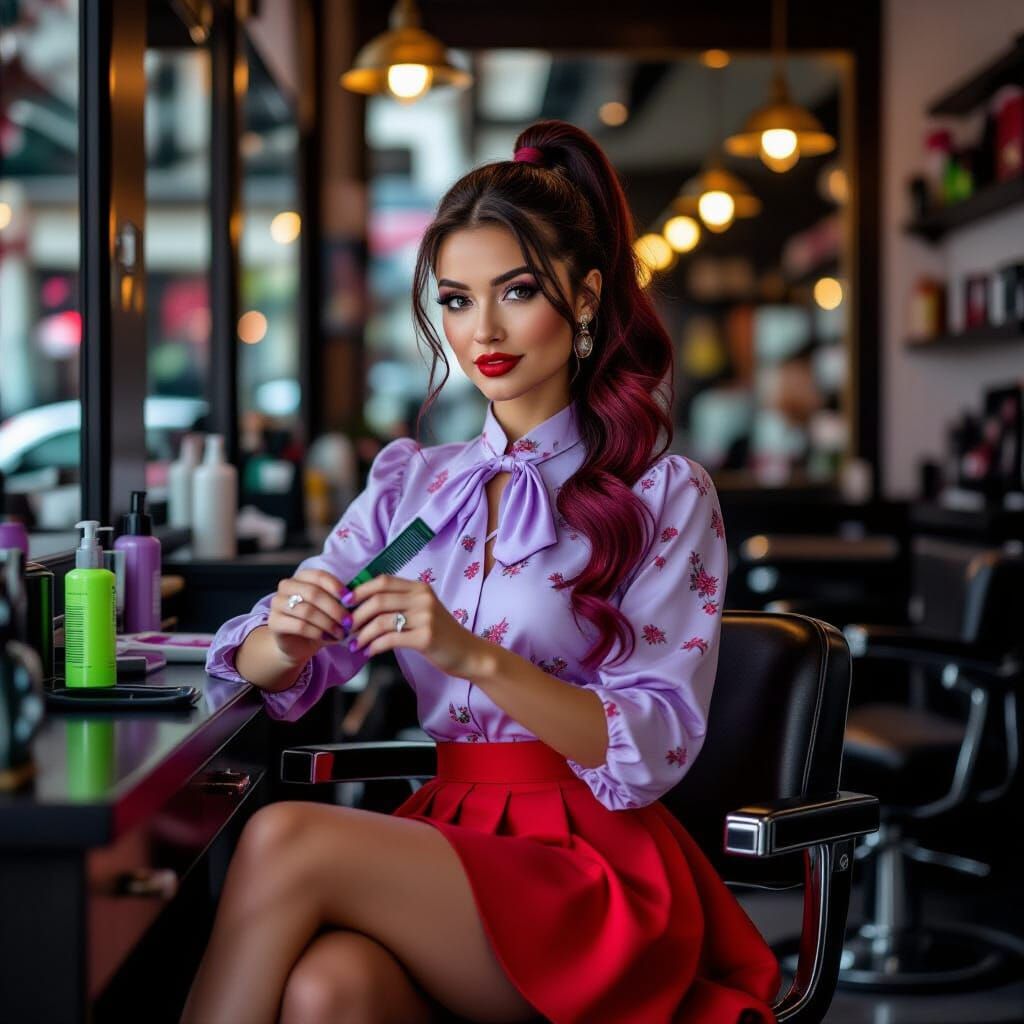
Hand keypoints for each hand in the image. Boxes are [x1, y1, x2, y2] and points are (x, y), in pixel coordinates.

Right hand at [267, 569, 352, 666]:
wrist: (298, 644)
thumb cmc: (318, 622)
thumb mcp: (330, 608)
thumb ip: (340, 601)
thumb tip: (356, 599)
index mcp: (301, 577)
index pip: (319, 576)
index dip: (336, 587)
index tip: (350, 600)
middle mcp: (286, 586)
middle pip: (313, 593)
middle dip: (335, 609)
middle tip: (349, 622)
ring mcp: (277, 604)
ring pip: (307, 611)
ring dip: (328, 623)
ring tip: (341, 633)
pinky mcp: (274, 622)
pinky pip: (299, 626)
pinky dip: (317, 633)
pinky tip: (328, 638)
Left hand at [345, 575, 486, 677]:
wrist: (468, 653)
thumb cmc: (441, 633)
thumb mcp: (423, 611)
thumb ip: (399, 603)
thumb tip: (361, 605)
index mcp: (420, 588)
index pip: (383, 581)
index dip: (360, 590)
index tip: (345, 604)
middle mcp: (423, 598)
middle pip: (378, 600)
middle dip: (356, 615)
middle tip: (346, 629)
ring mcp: (426, 617)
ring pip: (381, 621)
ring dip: (362, 634)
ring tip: (354, 644)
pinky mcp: (426, 637)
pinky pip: (390, 639)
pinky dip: (373, 646)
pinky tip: (368, 652)